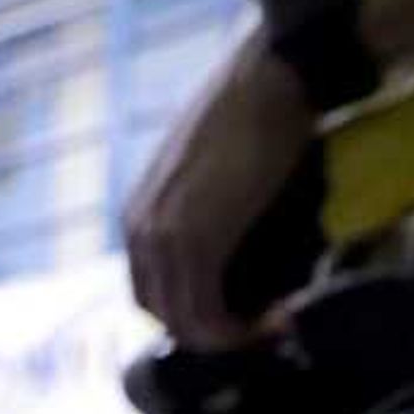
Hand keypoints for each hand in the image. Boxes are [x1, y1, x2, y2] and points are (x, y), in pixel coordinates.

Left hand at [124, 36, 314, 350]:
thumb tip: (234, 254)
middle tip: (262, 327)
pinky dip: (238, 330)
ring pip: (183, 321)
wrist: (270, 76)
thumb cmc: (255, 113)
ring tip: (274, 327)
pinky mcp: (195, 241)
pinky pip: (204, 314)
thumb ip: (205, 215)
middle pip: (162, 312)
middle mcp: (140, 230)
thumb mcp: (211, 174)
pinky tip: (275, 319)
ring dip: (229, 337)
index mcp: (138, 215)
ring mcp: (163, 237)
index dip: (191, 312)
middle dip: (209, 330)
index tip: (239, 314)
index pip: (150, 291)